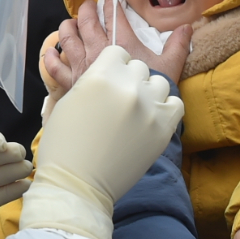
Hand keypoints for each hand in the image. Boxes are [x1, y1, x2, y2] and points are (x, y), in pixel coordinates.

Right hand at [20, 46, 184, 238]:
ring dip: (147, 92)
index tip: (107, 80)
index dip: (111, 66)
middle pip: (138, 67)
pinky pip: (175, 104)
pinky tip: (150, 119)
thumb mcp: (67, 102)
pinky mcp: (164, 129)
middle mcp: (128, 87)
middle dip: (128, 79)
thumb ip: (91, 81)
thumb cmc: (64, 146)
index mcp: (100, 76)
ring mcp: (149, 108)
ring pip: (158, 83)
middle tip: (117, 100)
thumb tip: (106, 73)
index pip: (117, 53)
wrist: (77, 186)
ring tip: (135, 110)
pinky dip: (165, 108)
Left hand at [43, 0, 192, 98]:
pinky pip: (54, 68)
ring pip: (67, 39)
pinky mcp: (72, 83)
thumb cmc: (151, 91)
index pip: (114, 16)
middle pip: (86, 22)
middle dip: (86, 9)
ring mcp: (82, 66)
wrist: (132, 119)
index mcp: (120, 43)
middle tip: (88, 5)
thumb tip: (187, 27)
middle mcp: (97, 50)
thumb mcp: (170, 67)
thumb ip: (178, 45)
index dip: (111, 3)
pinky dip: (50, 59)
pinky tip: (50, 53)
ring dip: (67, 27)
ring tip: (70, 23)